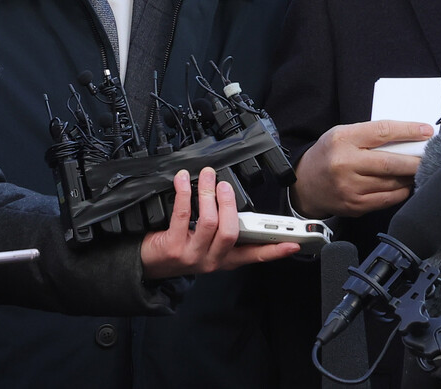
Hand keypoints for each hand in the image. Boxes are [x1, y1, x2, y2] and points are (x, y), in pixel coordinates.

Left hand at [140, 168, 299, 278]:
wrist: (148, 264)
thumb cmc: (180, 248)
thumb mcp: (207, 245)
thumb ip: (224, 230)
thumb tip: (235, 203)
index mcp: (225, 258)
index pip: (254, 256)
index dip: (275, 250)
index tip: (293, 243)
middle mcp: (212, 260)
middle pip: (230, 232)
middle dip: (230, 204)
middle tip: (225, 185)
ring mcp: (192, 256)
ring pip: (209, 222)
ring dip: (207, 194)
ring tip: (206, 177)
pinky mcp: (173, 247)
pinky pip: (183, 215)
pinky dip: (184, 193)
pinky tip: (181, 182)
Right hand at [292, 120, 432, 217]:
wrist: (304, 185)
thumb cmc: (328, 155)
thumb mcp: (343, 135)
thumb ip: (370, 135)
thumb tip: (407, 137)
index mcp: (343, 140)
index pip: (382, 132)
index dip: (408, 131)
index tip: (426, 131)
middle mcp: (345, 164)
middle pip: (390, 163)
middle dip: (415, 160)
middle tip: (431, 156)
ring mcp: (349, 188)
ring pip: (391, 183)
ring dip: (410, 176)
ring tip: (420, 169)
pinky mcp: (355, 206)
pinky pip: (386, 199)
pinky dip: (401, 192)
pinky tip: (407, 184)